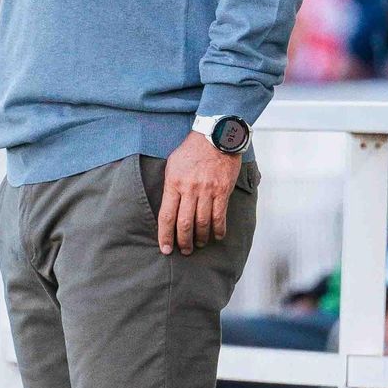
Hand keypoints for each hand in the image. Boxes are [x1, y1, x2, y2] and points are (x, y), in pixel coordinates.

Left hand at [158, 131, 239, 255]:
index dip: (165, 236)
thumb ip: (170, 186)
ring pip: (202, 222)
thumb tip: (168, 206)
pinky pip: (220, 215)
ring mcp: (207, 190)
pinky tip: (217, 236)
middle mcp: (189, 188)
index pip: (166, 216)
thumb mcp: (173, 164)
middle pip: (184, 223)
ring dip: (200, 238)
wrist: (215, 136)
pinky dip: (218, 229)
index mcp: (174, 183)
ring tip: (198, 244)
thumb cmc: (192, 150)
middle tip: (184, 251)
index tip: (165, 248)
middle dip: (183, 241)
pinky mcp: (222, 190)